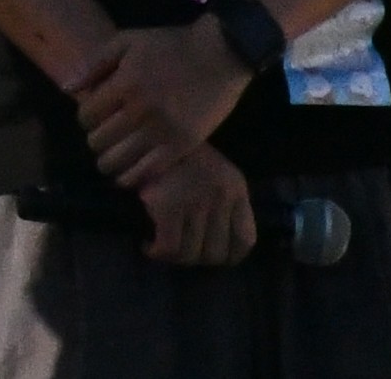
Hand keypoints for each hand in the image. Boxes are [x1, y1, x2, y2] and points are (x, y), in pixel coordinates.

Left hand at [75, 18, 252, 188]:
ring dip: (109, 162)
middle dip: (96, 139)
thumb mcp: (127, 41)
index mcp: (125, 83)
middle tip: (105, 135)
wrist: (219, 55)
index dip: (85, 117)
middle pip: (99, 141)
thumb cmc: (170, 45)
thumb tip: (66, 88)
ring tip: (114, 156)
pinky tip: (131, 170)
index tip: (94, 116)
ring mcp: (162, 131)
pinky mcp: (181, 146)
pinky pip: (146, 172)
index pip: (87, 115)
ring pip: (118, 161)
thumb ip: (94, 63)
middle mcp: (140, 110)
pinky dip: (132, 176)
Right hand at [136, 141, 256, 266]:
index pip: (245, 240)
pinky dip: (158, 253)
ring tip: (164, 250)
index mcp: (235, 187)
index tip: (214, 257)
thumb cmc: (177, 153)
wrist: (145, 131)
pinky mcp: (168, 206)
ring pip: (191, 254)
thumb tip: (215, 243)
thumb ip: (221, 201)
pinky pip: (168, 247)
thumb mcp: (212, 172)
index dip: (230, 257)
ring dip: (175, 258)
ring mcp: (195, 202)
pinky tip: (149, 246)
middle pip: (216, 252)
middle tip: (181, 252)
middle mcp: (221, 197)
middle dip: (197, 259)